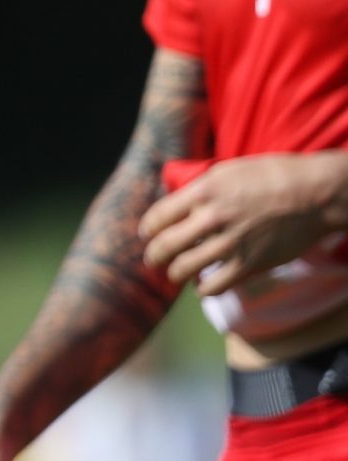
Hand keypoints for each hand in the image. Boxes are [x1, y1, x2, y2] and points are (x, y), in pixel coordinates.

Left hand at [141, 152, 347, 295]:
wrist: (313, 195)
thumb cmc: (272, 176)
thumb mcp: (226, 171)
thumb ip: (200, 189)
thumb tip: (179, 202)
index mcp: (202, 192)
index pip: (157, 216)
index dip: (147, 229)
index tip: (146, 235)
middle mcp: (210, 218)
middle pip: (164, 246)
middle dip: (153, 256)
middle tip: (152, 260)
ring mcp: (229, 244)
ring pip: (183, 269)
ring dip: (175, 274)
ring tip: (175, 274)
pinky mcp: (249, 264)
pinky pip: (214, 286)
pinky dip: (204, 289)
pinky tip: (203, 286)